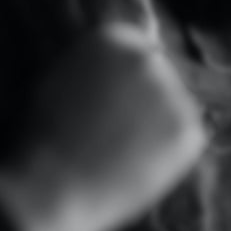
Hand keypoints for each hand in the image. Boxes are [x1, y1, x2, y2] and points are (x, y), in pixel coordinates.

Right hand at [0, 0, 204, 230]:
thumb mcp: (58, 86)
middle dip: (150, 106)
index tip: (121, 114)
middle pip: (165, 76)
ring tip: (125, 157)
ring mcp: (173, 92)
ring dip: (163, 130)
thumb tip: (121, 59)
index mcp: (112, 41)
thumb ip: (94, 69)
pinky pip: (190, 136)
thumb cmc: (40, 145)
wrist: (54, 190)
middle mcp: (149, 57)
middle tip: (120, 141)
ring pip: (179, 108)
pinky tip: (143, 167)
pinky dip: (174, 152)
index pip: (141, 48)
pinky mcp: (189, 129)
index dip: (133, 87)